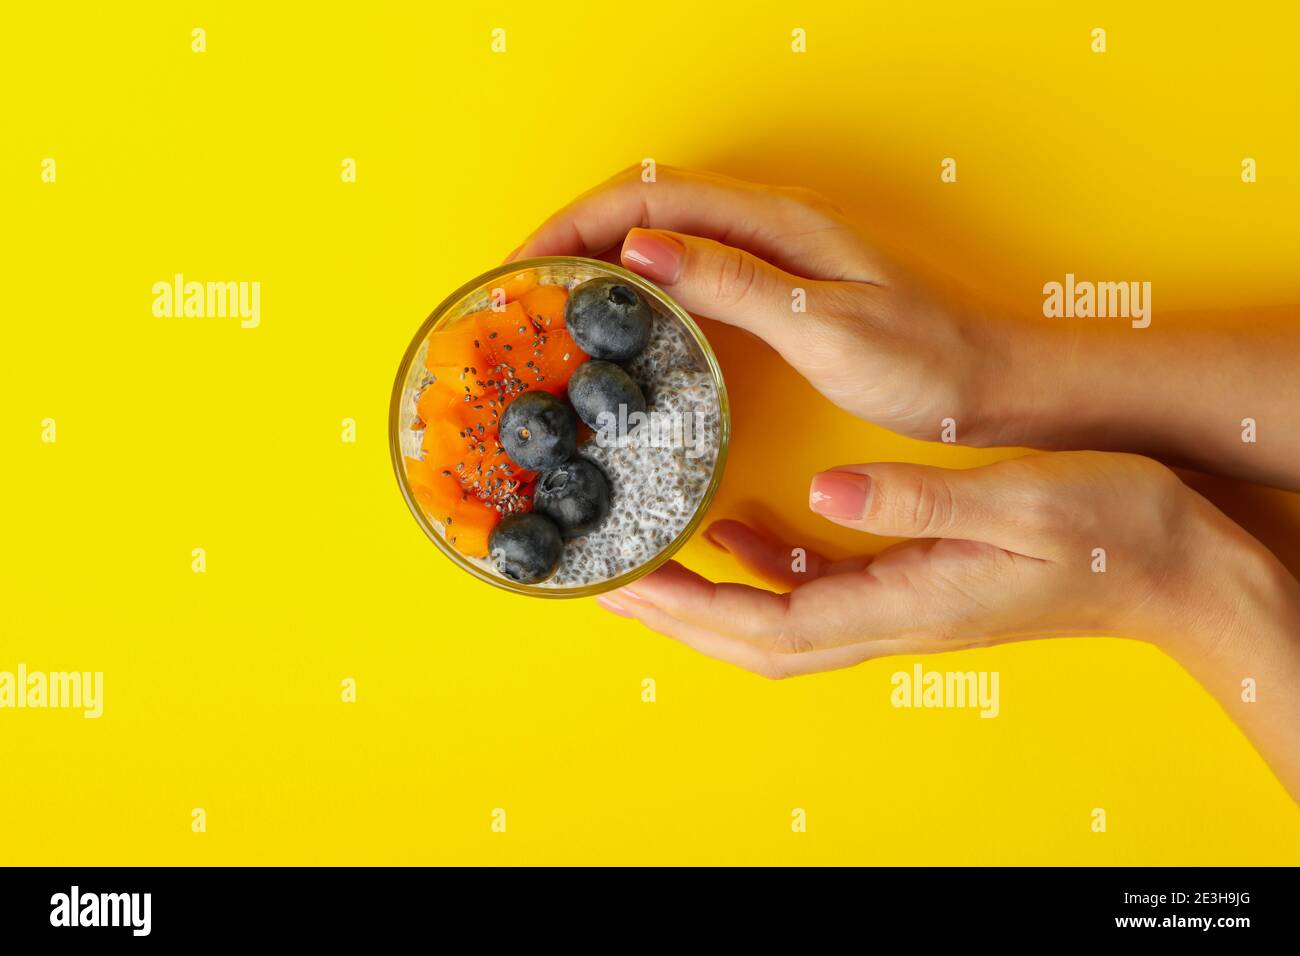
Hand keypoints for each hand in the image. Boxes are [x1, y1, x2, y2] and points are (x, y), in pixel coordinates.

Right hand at [514, 165, 1299, 489]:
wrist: (995, 388)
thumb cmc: (925, 362)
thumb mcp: (824, 325)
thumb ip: (733, 284)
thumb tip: (637, 251)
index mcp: (774, 226)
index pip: (649, 198)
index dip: (577, 224)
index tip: (522, 266)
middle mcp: (769, 232)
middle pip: (646, 212)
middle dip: (575, 242)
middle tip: (522, 296)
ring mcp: (774, 264)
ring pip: (665, 245)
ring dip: (604, 269)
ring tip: (554, 315)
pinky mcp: (781, 299)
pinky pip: (692, 281)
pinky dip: (644, 300)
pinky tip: (627, 339)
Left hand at [598, 450, 1299, 798]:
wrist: (1168, 566)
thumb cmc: (1105, 529)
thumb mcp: (1014, 501)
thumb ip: (916, 503)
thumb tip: (824, 494)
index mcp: (906, 604)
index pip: (773, 626)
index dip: (694, 612)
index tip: (630, 586)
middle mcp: (892, 622)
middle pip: (758, 643)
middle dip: (678, 621)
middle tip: (608, 586)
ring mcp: (900, 612)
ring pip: (779, 626)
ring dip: (708, 605)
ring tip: (649, 570)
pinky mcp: (911, 590)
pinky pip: (817, 593)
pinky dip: (763, 572)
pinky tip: (737, 534)